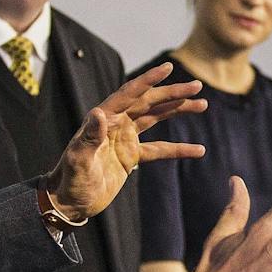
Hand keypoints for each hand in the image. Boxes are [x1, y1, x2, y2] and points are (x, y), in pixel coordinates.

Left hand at [45, 62, 206, 219]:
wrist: (70, 202)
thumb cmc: (70, 181)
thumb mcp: (79, 159)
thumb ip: (89, 137)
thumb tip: (99, 112)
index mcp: (104, 119)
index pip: (129, 94)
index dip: (148, 80)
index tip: (167, 68)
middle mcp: (116, 124)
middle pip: (149, 102)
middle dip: (173, 93)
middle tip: (197, 86)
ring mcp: (125, 139)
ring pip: (156, 118)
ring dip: (178, 110)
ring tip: (202, 104)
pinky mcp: (131, 156)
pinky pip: (160, 149)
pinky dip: (179, 149)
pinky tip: (199, 149)